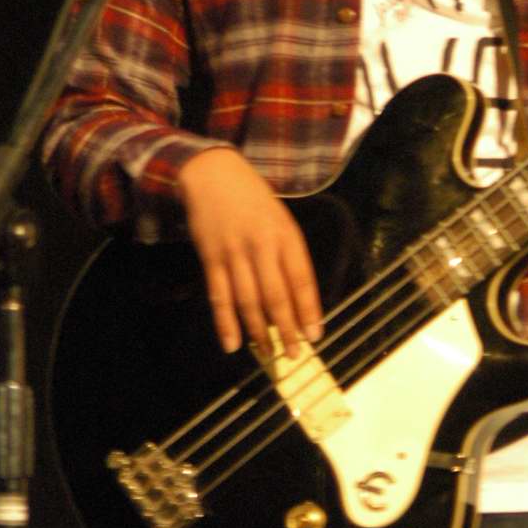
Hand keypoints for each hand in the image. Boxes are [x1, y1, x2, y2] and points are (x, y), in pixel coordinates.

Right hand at [178, 147, 322, 357]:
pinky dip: (225, 322)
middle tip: (294, 354)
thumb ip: (287, 254)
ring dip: (259, 331)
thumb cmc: (253, 198)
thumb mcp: (280, 219)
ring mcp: (234, 253)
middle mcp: (262, 245)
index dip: (309, 310)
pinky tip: (233, 343)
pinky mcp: (211, 258)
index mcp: (285, 234)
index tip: (316, 336)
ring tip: (269, 353)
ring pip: (248, 300)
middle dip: (287, 328)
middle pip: (276, 296)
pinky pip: (219, 296)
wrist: (213, 174)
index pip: (301, 279)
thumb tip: (295, 298)